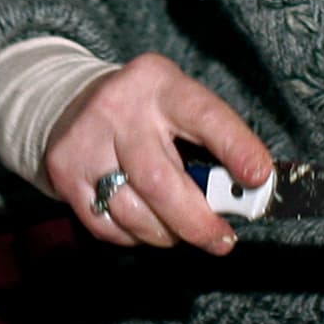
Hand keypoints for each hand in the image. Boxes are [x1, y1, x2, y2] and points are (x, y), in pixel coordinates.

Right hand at [42, 54, 274, 255]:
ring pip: (134, 212)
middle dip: (198, 221)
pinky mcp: (65, 173)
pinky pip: (108, 225)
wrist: (68, 102)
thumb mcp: (178, 105)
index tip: (259, 178)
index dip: (235, 148)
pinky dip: (134, 235)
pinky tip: (145, 222)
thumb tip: (245, 194)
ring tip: (179, 231)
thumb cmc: (144, 111)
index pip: (205, 117)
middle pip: (162, 182)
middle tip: (221, 239)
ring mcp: (86, 142)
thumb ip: (210, 144)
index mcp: (160, 84)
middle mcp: (120, 110)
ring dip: (167, 233)